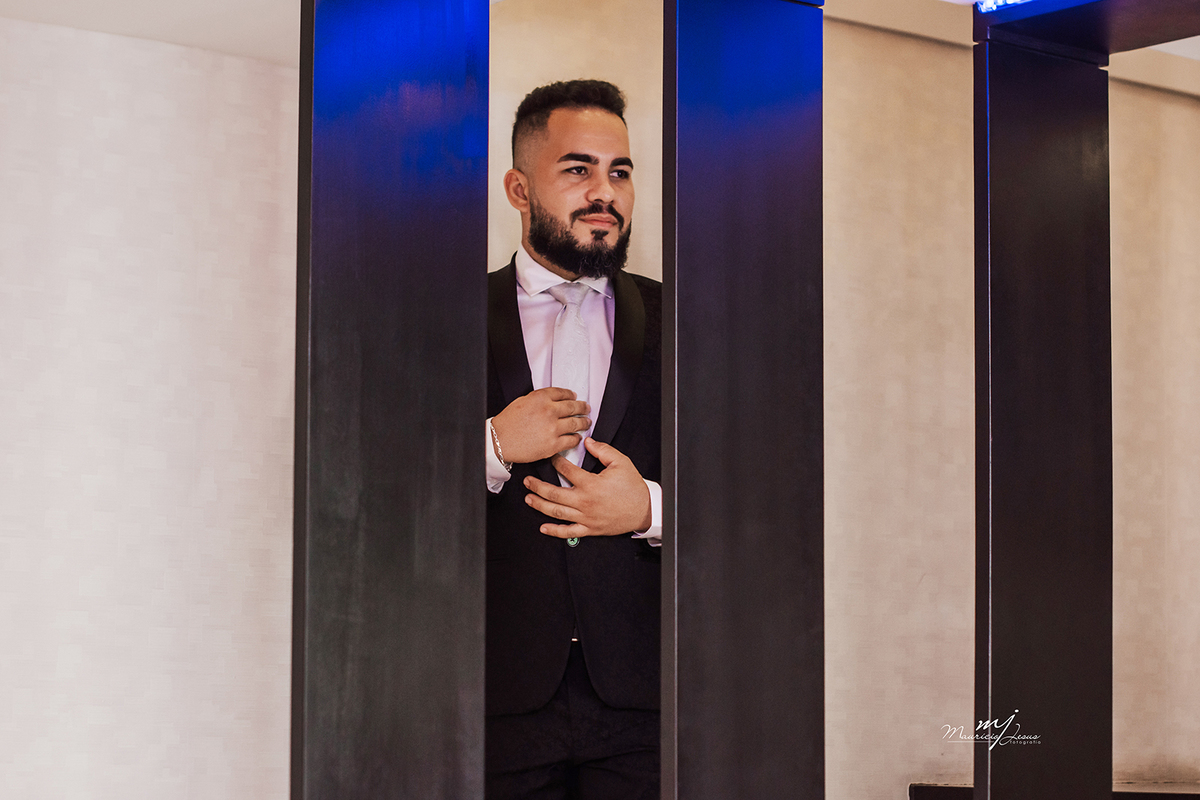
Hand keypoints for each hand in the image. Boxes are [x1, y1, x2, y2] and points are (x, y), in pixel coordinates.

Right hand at [491, 387, 590, 463]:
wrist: (499, 441)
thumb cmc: (507, 423)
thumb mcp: (522, 401)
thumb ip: (539, 399)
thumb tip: (552, 400)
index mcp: (540, 397)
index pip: (562, 393)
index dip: (571, 395)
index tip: (574, 397)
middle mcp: (549, 411)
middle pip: (573, 407)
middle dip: (582, 407)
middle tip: (586, 408)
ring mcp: (553, 428)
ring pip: (576, 423)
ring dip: (584, 422)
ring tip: (587, 422)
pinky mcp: (553, 445)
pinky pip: (571, 440)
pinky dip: (576, 438)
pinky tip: (577, 437)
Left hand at [523, 438, 651, 538]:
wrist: (645, 509)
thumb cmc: (633, 487)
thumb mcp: (621, 463)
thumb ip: (603, 450)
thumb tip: (588, 442)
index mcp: (591, 484)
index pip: (567, 471)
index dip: (556, 462)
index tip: (551, 458)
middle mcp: (585, 502)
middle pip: (554, 493)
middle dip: (537, 486)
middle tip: (527, 481)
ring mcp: (586, 517)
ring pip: (557, 512)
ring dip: (540, 505)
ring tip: (529, 498)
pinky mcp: (590, 529)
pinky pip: (569, 532)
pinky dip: (554, 531)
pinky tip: (543, 528)